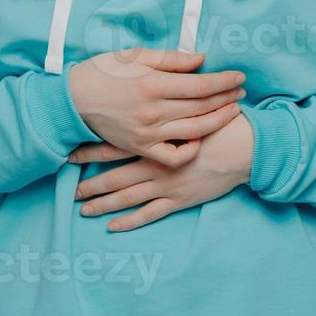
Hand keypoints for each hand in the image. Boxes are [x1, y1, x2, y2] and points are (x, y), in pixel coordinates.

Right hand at [67, 48, 245, 166]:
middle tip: (242, 91)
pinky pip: (173, 157)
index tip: (239, 77)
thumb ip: (171, 59)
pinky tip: (201, 138)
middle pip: (201, 107)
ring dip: (218, 121)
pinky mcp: (140, 148)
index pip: (200, 85)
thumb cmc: (104, 72)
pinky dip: (190, 150)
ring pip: (194, 131)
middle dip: (226, 98)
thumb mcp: (136, 56)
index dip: (224, 81)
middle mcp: (153, 111)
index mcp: (152, 83)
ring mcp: (147, 133)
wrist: (73, 100)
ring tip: (233, 111)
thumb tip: (202, 59)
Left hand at [70, 111, 254, 230]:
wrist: (243, 148)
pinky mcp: (178, 201)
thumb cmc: (219, 122)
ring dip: (104, 204)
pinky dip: (129, 221)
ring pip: (127, 198)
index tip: (71, 155)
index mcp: (155, 139)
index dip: (92, 152)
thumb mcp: (191, 101)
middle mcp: (155, 164)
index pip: (116, 147)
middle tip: (71, 189)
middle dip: (92, 183)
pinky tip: (112, 226)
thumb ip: (169, 94)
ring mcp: (166, 185)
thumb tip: (147, 88)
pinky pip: (149, 214)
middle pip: (116, 176)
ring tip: (83, 209)